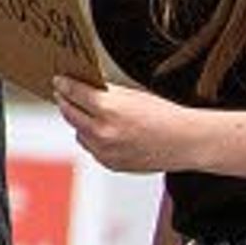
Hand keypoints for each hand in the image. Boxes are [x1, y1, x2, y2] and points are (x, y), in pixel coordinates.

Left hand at [56, 76, 203, 178]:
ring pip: (78, 133)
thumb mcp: (135, 95)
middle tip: (63, 94)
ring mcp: (104, 150)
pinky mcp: (109, 163)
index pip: (75, 93)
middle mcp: (102, 132)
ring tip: (88, 114)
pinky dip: (93, 139)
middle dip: (65, 102)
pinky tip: (105, 131)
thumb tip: (87, 88)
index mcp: (109, 109)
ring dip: (79, 122)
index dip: (64, 85)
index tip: (59, 81)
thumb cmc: (167, 116)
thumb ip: (108, 92)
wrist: (187, 142)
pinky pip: (91, 148)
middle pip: (70, 113)